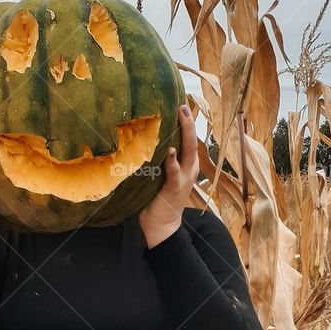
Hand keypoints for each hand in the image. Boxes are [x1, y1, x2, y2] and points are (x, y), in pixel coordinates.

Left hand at [139, 103, 197, 247]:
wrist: (161, 226)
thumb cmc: (156, 199)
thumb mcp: (158, 175)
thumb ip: (155, 159)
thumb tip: (139, 139)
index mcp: (186, 165)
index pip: (188, 140)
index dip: (186, 122)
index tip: (180, 103)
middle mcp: (188, 169)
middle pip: (191, 141)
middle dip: (188, 122)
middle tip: (182, 104)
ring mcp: (184, 179)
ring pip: (188, 152)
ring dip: (185, 133)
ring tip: (182, 116)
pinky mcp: (174, 189)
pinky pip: (175, 173)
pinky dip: (173, 162)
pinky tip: (169, 151)